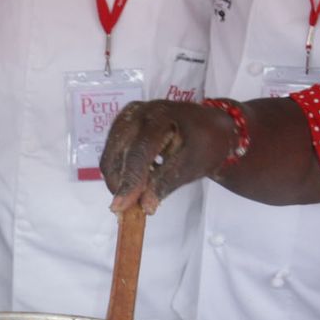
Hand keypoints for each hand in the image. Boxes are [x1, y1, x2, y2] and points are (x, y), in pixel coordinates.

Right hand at [100, 100, 234, 213]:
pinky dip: (120, 170)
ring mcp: (128, 116)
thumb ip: (167, 182)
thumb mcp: (193, 164)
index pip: (139, 152)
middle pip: (117, 152)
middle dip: (119, 183)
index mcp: (160, 116)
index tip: (121, 207)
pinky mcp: (123, 125)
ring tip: (136, 194)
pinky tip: (137, 180)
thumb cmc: (206, 143)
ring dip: (118, 179)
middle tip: (130, 208)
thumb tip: (145, 206)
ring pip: (110, 154)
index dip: (130, 180)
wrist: (208, 124)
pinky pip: (113, 152)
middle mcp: (139, 112)